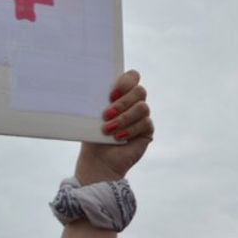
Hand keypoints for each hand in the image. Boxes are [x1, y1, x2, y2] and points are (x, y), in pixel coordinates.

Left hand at [75, 70, 153, 184]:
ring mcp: (142, 117)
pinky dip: (130, 130)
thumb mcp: (91, 115)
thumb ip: (97, 100)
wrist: (98, 160)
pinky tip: (119, 137)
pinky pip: (145, 123)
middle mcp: (134, 103)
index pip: (132, 77)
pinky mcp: (147, 131)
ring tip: (108, 129)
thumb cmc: (92, 135)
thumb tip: (91, 87)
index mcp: (121, 94)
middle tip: (106, 114)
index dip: (125, 82)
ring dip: (124, 118)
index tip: (110, 95)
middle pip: (140, 91)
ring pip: (142, 107)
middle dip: (123, 102)